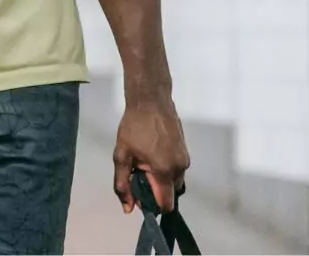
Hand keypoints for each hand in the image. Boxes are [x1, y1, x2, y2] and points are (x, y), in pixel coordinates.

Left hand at [113, 96, 189, 213]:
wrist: (151, 100)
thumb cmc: (134, 127)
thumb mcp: (122, 155)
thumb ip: (122, 184)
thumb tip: (128, 208)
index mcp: (165, 171)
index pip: (166, 204)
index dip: (152, 205)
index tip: (139, 194)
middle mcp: (180, 169)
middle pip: (170, 193)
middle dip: (154, 190)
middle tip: (138, 173)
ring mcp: (185, 159)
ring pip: (174, 181)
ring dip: (160, 178)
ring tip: (144, 160)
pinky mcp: (186, 151)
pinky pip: (176, 169)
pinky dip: (165, 168)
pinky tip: (151, 153)